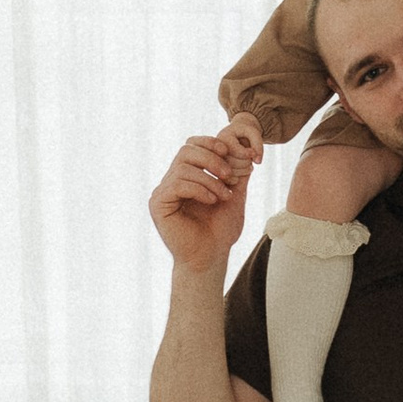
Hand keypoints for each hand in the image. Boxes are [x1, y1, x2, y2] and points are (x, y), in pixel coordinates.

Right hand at [149, 127, 258, 278]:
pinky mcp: (158, 204)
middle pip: (186, 150)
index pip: (192, 145)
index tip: (228, 152)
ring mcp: (163, 192)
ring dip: (210, 179)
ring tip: (224, 195)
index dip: (210, 143)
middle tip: (230, 176)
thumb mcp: (234, 196)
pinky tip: (211, 201)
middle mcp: (171, 181)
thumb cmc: (220, 231)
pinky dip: (199, 189)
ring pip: (183, 167)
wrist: (211, 257)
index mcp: (186, 176)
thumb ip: (236, 173)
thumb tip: (244, 150)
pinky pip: (177, 184)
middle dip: (212, 159)